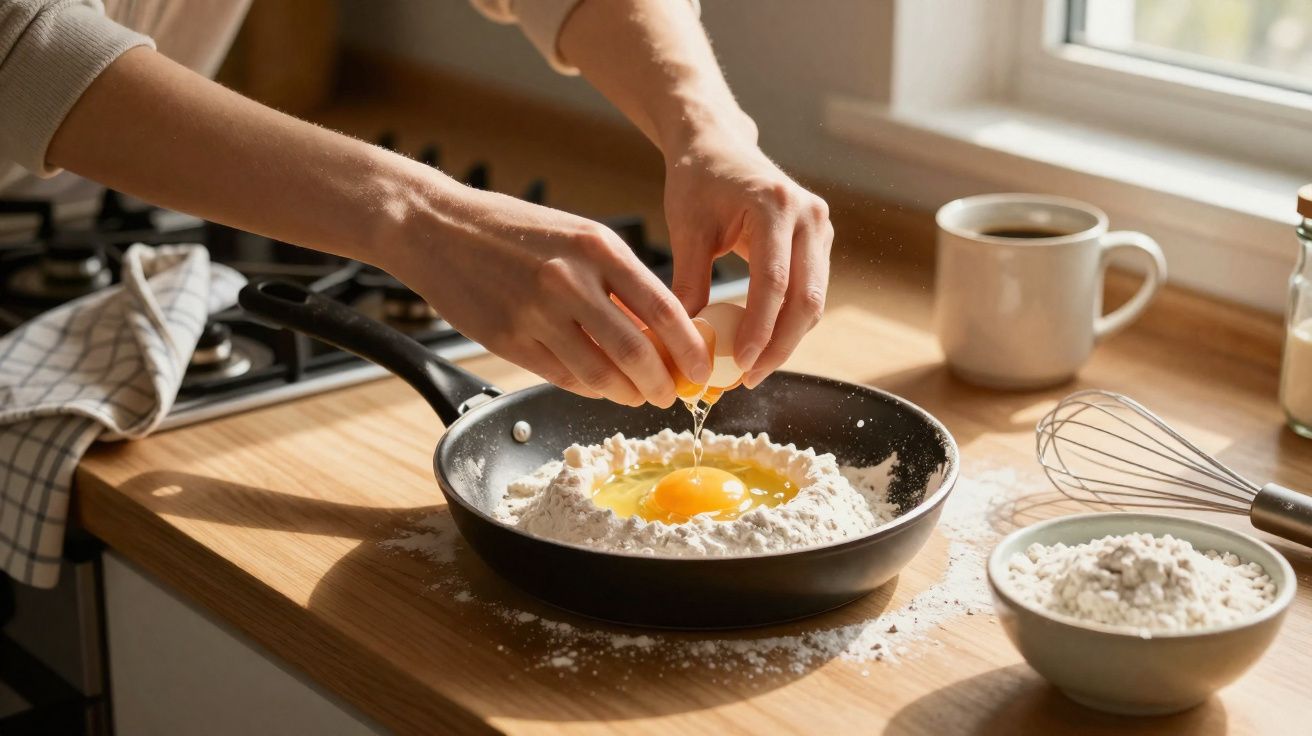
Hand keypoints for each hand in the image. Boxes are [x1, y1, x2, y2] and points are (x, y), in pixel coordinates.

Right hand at [387, 185, 709, 406]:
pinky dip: (589, 389)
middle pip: (636, 352)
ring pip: (600, 374)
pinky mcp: (509, 339)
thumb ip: (617, 282)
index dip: (690, 349)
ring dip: (626, 393)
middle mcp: (570, 279)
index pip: (663, 309)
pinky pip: (563, 378)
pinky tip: (598, 387)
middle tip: (670, 393)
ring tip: (636, 395)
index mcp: (598, 246)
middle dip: (662, 383)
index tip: (702, 370)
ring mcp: (537, 312)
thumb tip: (659, 333)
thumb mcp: (577, 237)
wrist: (438, 227)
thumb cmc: (513, 230)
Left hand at [663, 132, 832, 387]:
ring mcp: (820, 227)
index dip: (760, 330)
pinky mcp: (819, 239)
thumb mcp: (686, 230)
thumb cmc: (698, 180)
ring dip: (786, 340)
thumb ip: (688, 283)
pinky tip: (762, 343)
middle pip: (806, 299)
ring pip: (813, 301)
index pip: (774, 283)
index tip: (740, 365)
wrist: (718, 144)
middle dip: (779, 347)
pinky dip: (788, 321)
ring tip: (751, 369)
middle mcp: (809, 215)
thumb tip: (685, 343)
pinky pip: (809, 291)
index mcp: (775, 206)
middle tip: (748, 379)